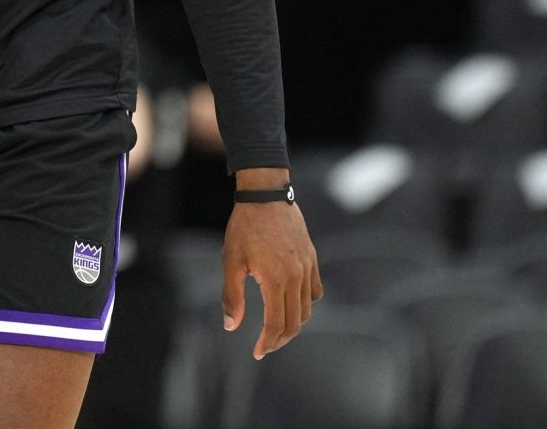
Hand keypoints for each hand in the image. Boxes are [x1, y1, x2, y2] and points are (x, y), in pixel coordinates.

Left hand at [221, 172, 321, 359]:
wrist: (266, 195)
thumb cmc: (244, 227)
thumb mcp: (231, 261)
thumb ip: (232, 296)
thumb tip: (231, 326)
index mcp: (275, 281)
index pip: (276, 325)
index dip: (267, 343)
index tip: (257, 352)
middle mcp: (296, 278)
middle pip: (295, 322)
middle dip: (280, 339)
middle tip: (266, 346)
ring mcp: (307, 268)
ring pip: (307, 309)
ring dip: (294, 324)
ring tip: (277, 329)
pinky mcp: (312, 259)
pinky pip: (315, 291)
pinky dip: (306, 304)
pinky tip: (291, 303)